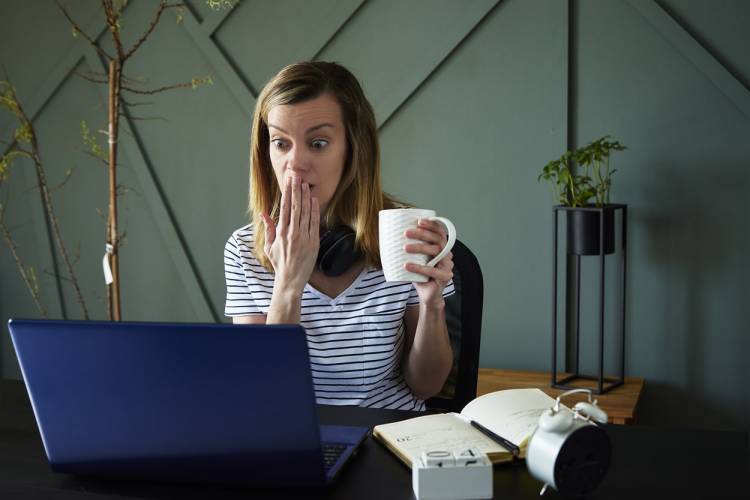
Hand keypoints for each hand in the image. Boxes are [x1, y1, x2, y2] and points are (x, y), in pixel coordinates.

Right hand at [261, 175, 319, 294]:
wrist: (290, 280)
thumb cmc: (279, 263)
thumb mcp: (269, 246)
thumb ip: (268, 228)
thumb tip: (263, 213)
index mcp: (281, 232)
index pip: (284, 207)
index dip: (286, 192)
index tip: (287, 181)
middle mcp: (292, 233)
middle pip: (295, 206)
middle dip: (296, 189)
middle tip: (296, 175)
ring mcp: (304, 237)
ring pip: (305, 212)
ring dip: (305, 196)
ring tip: (305, 183)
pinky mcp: (313, 242)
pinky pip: (314, 223)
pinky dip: (314, 210)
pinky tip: (313, 199)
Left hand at [403, 219, 453, 307]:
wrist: (427, 295)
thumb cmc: (420, 275)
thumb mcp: (415, 259)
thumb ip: (408, 248)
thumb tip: (387, 236)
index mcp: (441, 247)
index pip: (440, 232)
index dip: (431, 225)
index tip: (418, 221)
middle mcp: (447, 254)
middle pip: (438, 240)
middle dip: (422, 234)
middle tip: (406, 233)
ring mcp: (447, 266)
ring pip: (436, 252)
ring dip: (420, 248)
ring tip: (405, 248)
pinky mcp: (445, 277)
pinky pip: (433, 271)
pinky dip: (419, 268)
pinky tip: (407, 265)